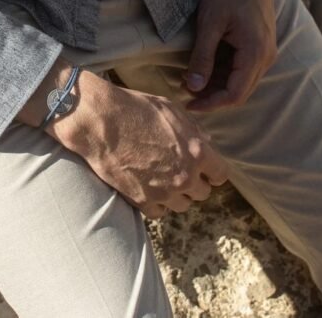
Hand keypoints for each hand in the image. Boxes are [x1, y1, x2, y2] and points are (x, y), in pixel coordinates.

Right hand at [46, 71, 228, 218]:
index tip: (205, 170)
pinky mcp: (142, 201)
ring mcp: (164, 192)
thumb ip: (194, 129)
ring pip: (183, 206)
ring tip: (162, 181)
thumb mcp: (171, 110)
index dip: (213, 171)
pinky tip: (147, 189)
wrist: (101, 121)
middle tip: (179, 171)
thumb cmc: (136, 108)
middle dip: (194, 182)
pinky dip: (156, 203)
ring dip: (176, 195)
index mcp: (197, 152)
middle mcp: (185, 176)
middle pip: (203, 193)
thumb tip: (206, 142)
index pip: (220, 174)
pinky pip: (159, 212)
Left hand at [184, 0, 276, 111]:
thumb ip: (202, 58)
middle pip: (239, 91)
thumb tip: (194, 88)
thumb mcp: (210, 24)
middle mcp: (266, 56)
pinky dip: (223, 72)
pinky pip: (242, 67)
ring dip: (216, 84)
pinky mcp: (260, 42)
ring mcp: (265, 49)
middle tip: (184, 91)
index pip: (234, 94)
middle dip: (211, 95)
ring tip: (189, 78)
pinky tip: (204, 66)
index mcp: (256, 54)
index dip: (210, 104)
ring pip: (240, 80)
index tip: (187, 104)